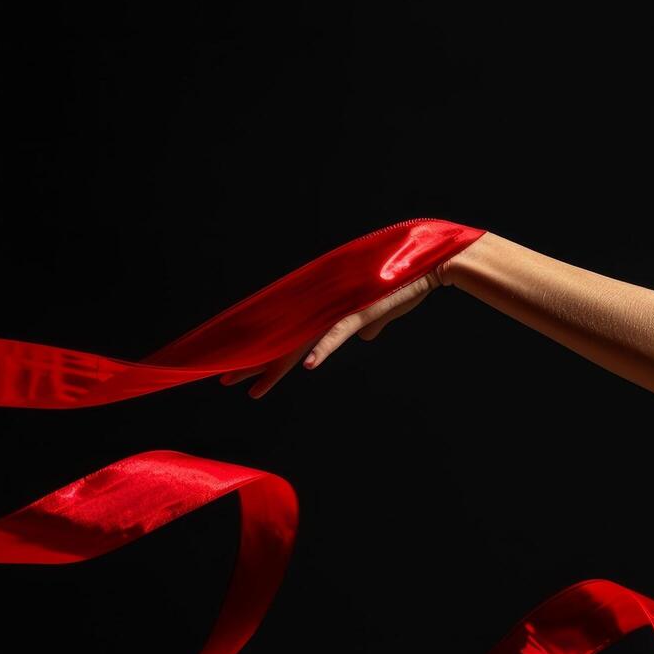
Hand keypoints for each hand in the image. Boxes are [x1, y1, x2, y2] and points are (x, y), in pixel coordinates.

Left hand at [220, 259, 453, 398]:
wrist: (428, 265)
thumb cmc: (407, 286)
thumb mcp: (383, 312)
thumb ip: (370, 324)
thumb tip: (364, 337)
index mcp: (328, 311)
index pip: (289, 338)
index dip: (266, 356)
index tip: (244, 372)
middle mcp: (325, 310)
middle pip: (282, 343)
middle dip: (254, 364)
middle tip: (225, 381)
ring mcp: (340, 311)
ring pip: (300, 344)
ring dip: (276, 367)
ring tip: (252, 387)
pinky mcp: (361, 312)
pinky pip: (337, 334)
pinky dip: (324, 349)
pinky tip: (309, 367)